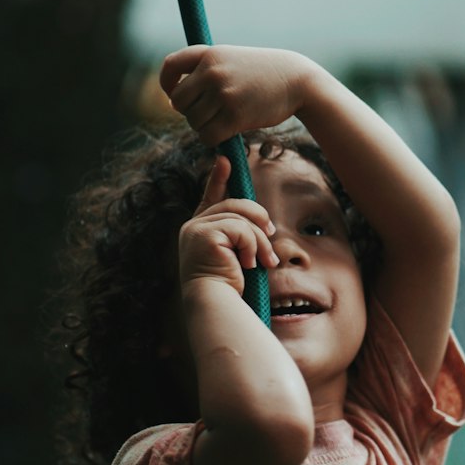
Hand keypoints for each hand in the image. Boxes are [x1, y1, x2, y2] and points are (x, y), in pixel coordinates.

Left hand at [160, 45, 314, 145]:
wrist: (297, 80)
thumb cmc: (261, 73)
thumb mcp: (231, 60)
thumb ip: (204, 71)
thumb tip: (172, 101)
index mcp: (209, 54)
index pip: (170, 66)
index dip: (166, 84)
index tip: (173, 94)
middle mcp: (212, 72)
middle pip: (178, 101)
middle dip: (189, 111)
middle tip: (208, 112)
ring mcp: (223, 94)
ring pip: (193, 121)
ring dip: (204, 126)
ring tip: (223, 119)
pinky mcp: (235, 116)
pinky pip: (208, 136)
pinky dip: (214, 139)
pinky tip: (227, 132)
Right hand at [179, 154, 279, 294]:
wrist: (217, 305)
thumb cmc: (229, 287)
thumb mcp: (238, 254)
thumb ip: (242, 235)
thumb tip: (264, 221)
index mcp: (199, 231)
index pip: (210, 198)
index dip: (218, 177)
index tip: (225, 159)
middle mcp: (193, 227)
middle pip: (234, 204)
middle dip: (258, 217)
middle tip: (271, 233)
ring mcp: (196, 229)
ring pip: (241, 218)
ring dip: (260, 240)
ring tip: (266, 261)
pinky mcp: (206, 235)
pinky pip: (241, 229)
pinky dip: (253, 246)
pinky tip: (249, 264)